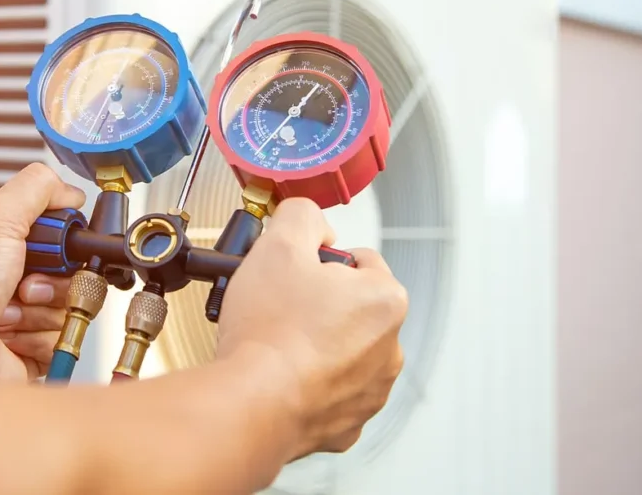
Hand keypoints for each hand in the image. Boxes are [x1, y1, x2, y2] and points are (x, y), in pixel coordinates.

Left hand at [0, 163, 85, 388]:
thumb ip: (37, 188)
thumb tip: (72, 190)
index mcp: (10, 245)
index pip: (66, 238)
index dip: (67, 245)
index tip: (54, 248)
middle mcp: (18, 280)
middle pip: (76, 276)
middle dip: (55, 281)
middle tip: (24, 283)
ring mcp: (25, 317)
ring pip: (69, 311)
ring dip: (40, 313)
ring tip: (5, 314)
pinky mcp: (30, 352)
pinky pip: (59, 343)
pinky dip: (37, 341)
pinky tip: (7, 337)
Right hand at [215, 198, 407, 458]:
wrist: (252, 405)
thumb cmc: (270, 332)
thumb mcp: (280, 243)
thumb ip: (302, 215)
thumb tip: (310, 219)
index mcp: (385, 300)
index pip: (359, 261)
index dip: (320, 260)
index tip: (295, 272)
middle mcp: (390, 348)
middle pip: (351, 307)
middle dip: (319, 304)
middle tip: (279, 306)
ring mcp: (370, 391)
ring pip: (341, 351)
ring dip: (315, 344)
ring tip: (275, 342)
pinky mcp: (347, 425)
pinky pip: (327, 392)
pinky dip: (307, 383)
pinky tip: (279, 376)